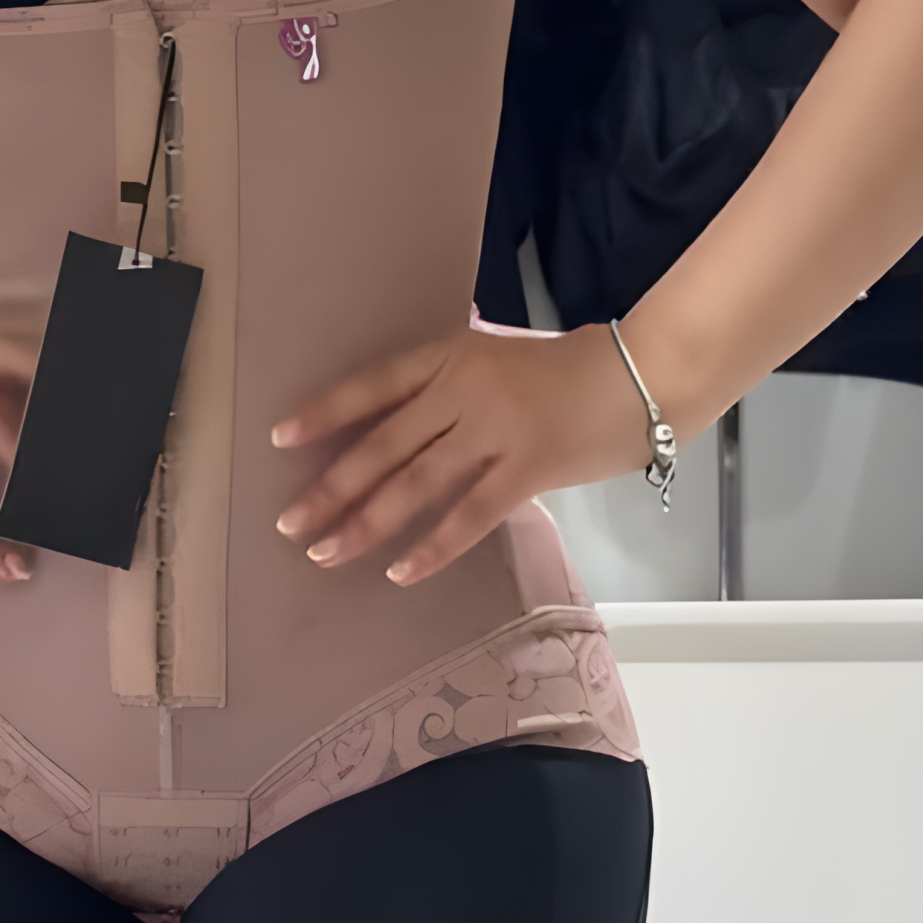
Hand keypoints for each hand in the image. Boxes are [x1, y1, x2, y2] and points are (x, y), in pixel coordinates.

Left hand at [271, 313, 654, 585]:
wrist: (641, 376)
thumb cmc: (567, 366)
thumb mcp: (497, 351)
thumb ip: (450, 374)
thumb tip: (399, 399)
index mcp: (451, 355)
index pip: (374, 384)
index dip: (326, 412)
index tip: (281, 438)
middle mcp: (463, 391)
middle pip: (383, 445)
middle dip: (331, 488)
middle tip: (289, 522)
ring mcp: (494, 432)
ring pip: (415, 485)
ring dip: (366, 523)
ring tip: (325, 550)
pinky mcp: (527, 472)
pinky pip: (468, 516)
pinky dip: (432, 548)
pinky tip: (399, 572)